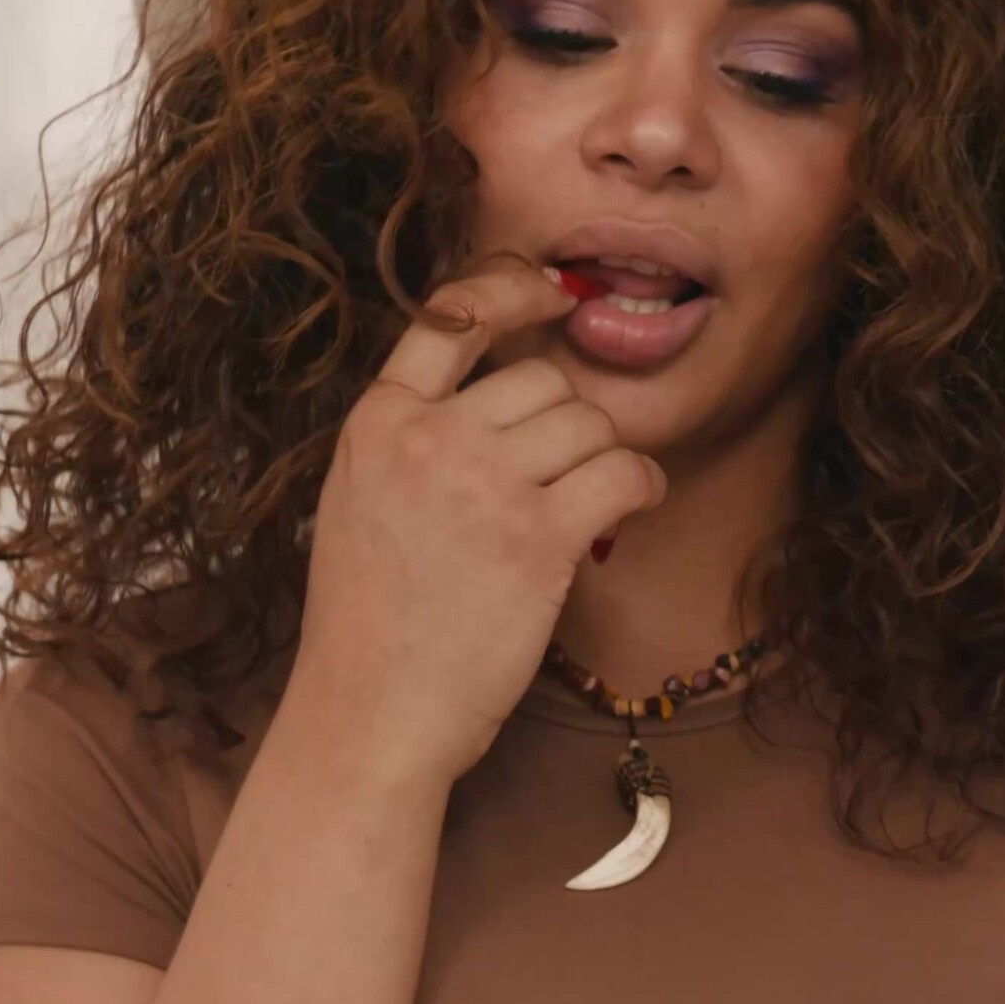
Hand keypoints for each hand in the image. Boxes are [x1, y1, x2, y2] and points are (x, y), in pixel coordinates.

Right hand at [287, 257, 665, 782]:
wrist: (371, 712)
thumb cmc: (371, 624)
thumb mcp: (363, 502)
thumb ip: (417, 443)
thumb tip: (506, 406)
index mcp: (377, 423)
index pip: (451, 318)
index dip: (513, 291)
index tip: (556, 294)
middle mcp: (429, 438)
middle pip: (543, 381)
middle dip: (569, 426)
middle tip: (561, 481)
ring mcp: (484, 483)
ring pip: (589, 424)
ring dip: (603, 462)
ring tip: (586, 509)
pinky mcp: (538, 535)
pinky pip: (624, 472)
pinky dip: (642, 487)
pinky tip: (629, 511)